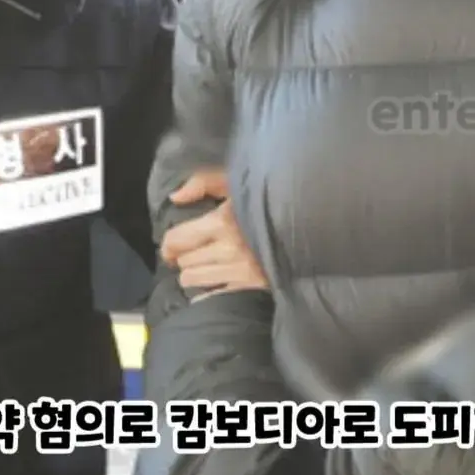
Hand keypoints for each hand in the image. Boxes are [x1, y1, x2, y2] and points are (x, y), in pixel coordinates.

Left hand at [161, 168, 268, 297]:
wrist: (306, 219)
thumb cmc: (268, 195)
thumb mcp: (236, 179)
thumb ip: (204, 182)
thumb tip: (175, 198)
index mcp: (222, 221)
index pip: (177, 240)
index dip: (169, 243)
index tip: (172, 244)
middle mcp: (228, 249)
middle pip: (184, 261)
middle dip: (185, 256)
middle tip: (194, 251)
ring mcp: (239, 271)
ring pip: (193, 279)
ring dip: (194, 273)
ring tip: (204, 265)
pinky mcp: (250, 286)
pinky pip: (212, 295)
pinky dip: (207, 290)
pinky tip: (214, 281)